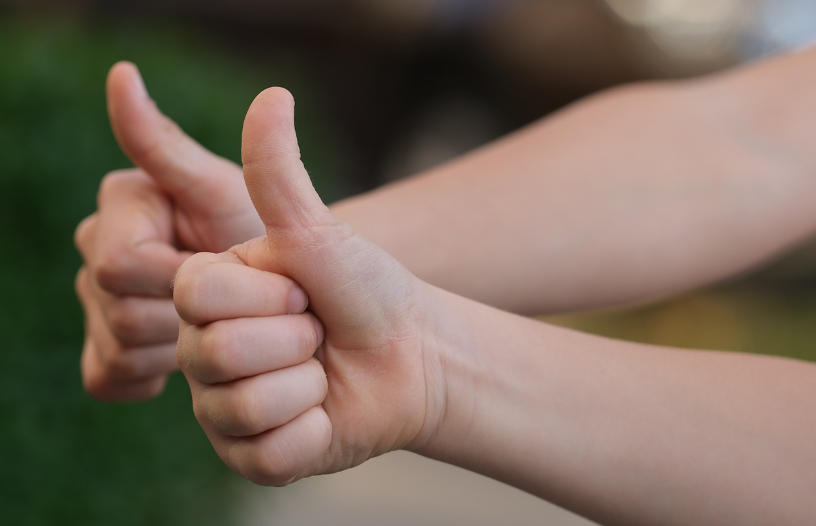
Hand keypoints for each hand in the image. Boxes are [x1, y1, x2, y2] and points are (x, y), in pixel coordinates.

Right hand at [75, 62, 262, 400]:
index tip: (233, 279)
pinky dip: (153, 373)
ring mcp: (97, 306)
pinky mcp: (108, 354)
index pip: (123, 264)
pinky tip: (192, 362)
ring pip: (117, 349)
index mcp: (123, 206)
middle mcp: (98, 250)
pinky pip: (109, 377)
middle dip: (192, 317)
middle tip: (243, 310)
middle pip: (119, 312)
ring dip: (182, 348)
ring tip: (225, 331)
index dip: (184, 282)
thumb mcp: (230, 192)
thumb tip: (120, 74)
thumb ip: (173, 147)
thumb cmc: (272, 241)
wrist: (295, 303)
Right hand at [175, 88, 444, 484]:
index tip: (300, 290)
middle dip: (293, 338)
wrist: (413, 354)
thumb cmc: (365, 288)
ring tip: (322, 373)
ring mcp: (222, 411)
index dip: (266, 293)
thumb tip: (272, 94)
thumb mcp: (320, 230)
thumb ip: (280, 172)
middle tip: (317, 333)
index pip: (193, 294)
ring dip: (307, 385)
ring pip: (238, 407)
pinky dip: (313, 430)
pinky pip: (266, 453)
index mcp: (206, 297)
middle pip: (214, 353)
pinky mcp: (251, 457)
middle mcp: (201, 353)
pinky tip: (324, 414)